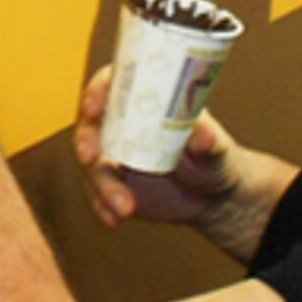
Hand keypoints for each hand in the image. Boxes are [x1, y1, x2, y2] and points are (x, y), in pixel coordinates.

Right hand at [72, 64, 239, 229]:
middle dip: (85, 139)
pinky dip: (102, 206)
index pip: (113, 82)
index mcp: (145, 98)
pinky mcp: (112, 183)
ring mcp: (114, 154)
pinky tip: (115, 219)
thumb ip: (208, 141)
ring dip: (101, 185)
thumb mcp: (215, 148)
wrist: (212, 197)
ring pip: (92, 164)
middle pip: (91, 122)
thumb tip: (204, 136)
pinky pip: (96, 194)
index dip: (97, 90)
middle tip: (90, 157)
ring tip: (125, 206)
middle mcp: (123, 122)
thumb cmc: (214, 157)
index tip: (93, 106)